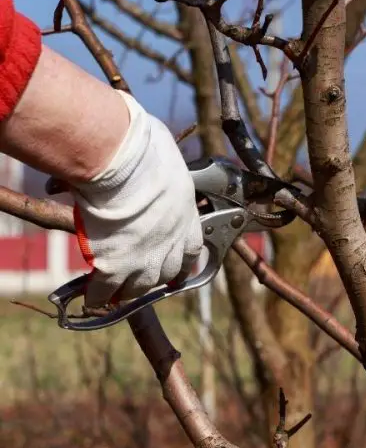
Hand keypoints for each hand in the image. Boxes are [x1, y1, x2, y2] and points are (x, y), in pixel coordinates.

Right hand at [70, 91, 202, 307]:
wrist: (123, 161)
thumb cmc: (144, 147)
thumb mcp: (164, 158)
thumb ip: (159, 169)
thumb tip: (146, 158)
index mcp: (185, 215)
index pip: (191, 249)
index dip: (183, 261)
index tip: (178, 268)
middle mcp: (171, 241)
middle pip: (166, 273)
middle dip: (155, 278)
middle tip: (142, 278)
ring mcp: (145, 257)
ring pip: (140, 287)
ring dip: (129, 290)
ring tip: (118, 292)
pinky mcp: (116, 265)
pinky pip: (105, 291)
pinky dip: (97, 297)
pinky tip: (91, 300)